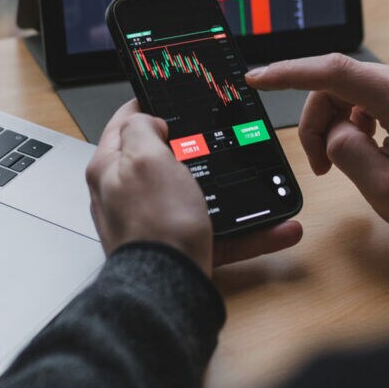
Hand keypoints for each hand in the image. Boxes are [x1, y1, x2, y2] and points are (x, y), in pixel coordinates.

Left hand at [86, 99, 302, 272]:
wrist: (168, 290)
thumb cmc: (153, 225)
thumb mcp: (144, 157)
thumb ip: (142, 128)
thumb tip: (146, 119)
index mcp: (110, 168)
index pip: (124, 123)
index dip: (149, 105)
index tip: (172, 97)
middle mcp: (125, 196)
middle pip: (163, 161)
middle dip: (195, 151)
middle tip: (218, 141)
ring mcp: (153, 224)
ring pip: (198, 199)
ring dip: (232, 193)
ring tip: (261, 187)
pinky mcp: (179, 250)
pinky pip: (220, 235)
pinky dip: (250, 232)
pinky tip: (278, 229)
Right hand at [245, 53, 388, 239]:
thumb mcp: (385, 189)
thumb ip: (346, 150)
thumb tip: (331, 127)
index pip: (334, 71)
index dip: (289, 72)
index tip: (257, 78)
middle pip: (335, 83)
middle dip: (316, 121)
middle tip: (319, 165)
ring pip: (346, 89)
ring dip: (332, 122)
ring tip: (338, 161)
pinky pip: (364, 94)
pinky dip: (350, 119)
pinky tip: (361, 146)